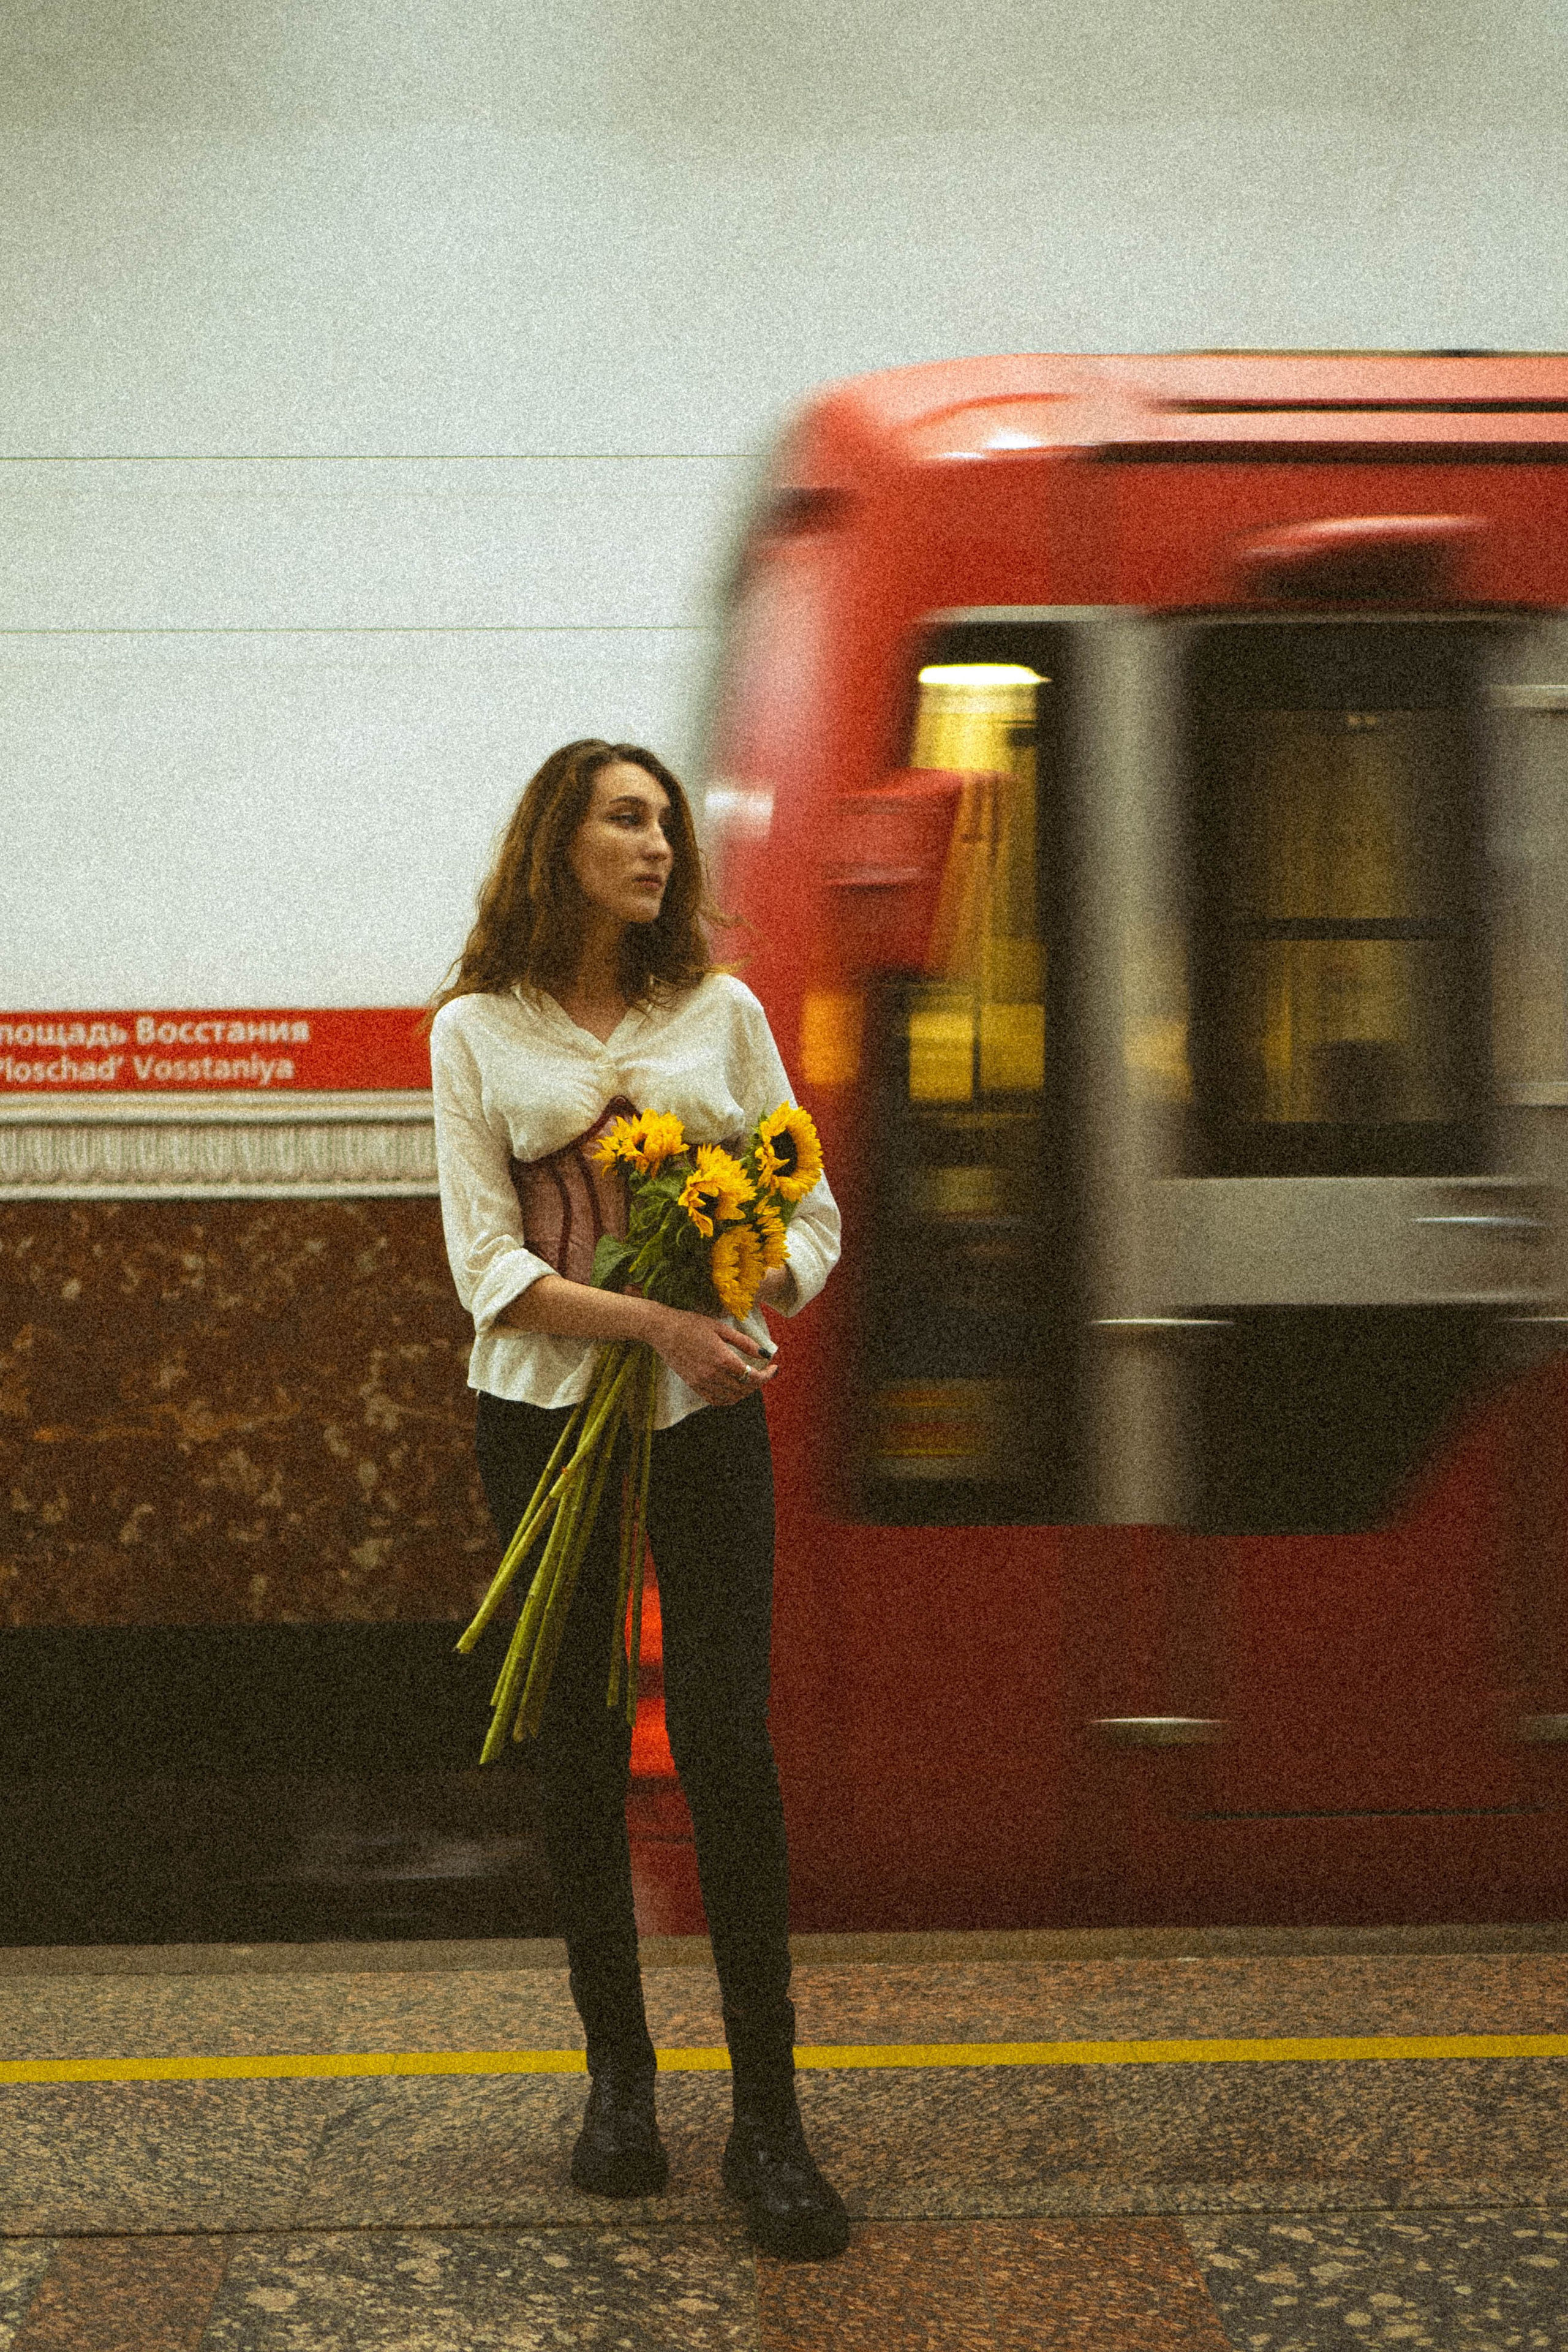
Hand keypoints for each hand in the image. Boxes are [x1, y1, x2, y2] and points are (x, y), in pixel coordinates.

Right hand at [644, 1303, 777, 1408]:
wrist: (662, 1330)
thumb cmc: (691, 1324)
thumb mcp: (721, 1328)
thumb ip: (744, 1342)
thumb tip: (764, 1354)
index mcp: (722, 1358)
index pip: (752, 1376)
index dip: (767, 1375)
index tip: (774, 1368)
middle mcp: (713, 1374)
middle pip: (744, 1389)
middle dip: (759, 1382)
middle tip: (764, 1372)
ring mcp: (701, 1382)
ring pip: (731, 1397)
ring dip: (745, 1391)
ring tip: (749, 1379)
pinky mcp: (693, 1385)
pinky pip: (715, 1400)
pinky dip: (728, 1398)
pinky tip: (732, 1387)